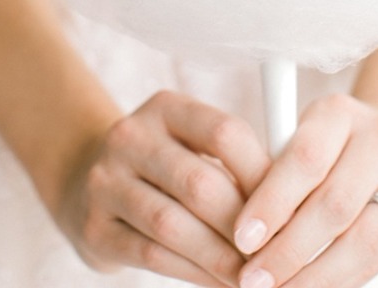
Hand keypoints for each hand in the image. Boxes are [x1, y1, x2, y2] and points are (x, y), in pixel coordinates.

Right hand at [56, 89, 271, 286]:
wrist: (85, 180)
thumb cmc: (163, 165)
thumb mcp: (189, 144)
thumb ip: (231, 162)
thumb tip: (291, 204)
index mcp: (166, 108)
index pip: (224, 132)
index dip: (262, 173)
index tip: (290, 207)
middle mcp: (131, 137)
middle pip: (200, 184)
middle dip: (244, 225)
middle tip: (275, 254)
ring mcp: (106, 181)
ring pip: (174, 226)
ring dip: (220, 258)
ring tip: (251, 277)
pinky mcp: (95, 227)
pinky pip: (152, 255)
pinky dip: (193, 273)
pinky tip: (219, 283)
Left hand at [231, 94, 377, 287]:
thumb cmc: (341, 139)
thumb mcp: (311, 132)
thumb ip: (284, 169)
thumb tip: (245, 230)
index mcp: (340, 113)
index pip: (305, 159)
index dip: (272, 202)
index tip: (243, 238)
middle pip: (334, 204)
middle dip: (289, 250)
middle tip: (253, 279)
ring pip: (361, 240)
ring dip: (316, 276)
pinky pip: (377, 259)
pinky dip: (340, 280)